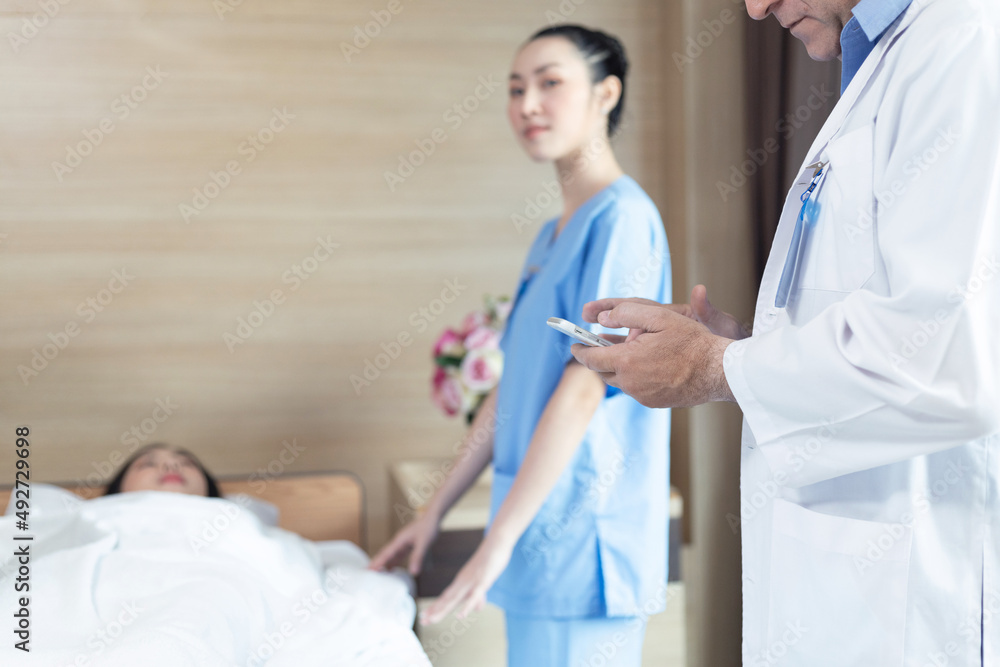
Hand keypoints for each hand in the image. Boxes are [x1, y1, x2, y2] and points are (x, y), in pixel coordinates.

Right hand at [369, 511, 439, 575]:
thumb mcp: (424, 544)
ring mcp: (402, 543)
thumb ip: (417, 557)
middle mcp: (398, 542)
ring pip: (391, 556)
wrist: (432, 518)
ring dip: (384, 564)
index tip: (368, 570)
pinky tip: (391, 569)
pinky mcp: (408, 545)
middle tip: (367, 573)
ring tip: (376, 574)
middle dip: (376, 563)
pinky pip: (398, 555)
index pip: (385, 554)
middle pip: (385, 554)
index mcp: (399, 541)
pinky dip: (393, 562)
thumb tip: (413, 573)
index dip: (377, 562)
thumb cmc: (428, 528)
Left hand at [419, 535, 512, 624]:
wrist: (496, 543)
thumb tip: (478, 609)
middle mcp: (463, 582)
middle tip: (422, 620)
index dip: (436, 606)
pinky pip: (473, 597)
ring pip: (455, 599)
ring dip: (442, 610)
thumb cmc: (491, 560)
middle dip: (434, 611)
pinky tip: (460, 617)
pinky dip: (466, 607)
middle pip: (447, 599)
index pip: (446, 596)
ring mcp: (471, 582)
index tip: (425, 615)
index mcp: (462, 581)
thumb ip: (480, 596)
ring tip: (432, 620)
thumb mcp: (484, 581)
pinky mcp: (482, 582)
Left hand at [571, 293, 736, 408]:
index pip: (591, 358)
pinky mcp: (653, 402)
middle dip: (601, 357)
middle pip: (603, 371)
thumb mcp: (660, 317)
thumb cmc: (692, 342)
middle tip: (604, 343)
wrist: (718, 371)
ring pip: (620, 380)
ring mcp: (641, 395)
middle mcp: (630, 382)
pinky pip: (635, 388)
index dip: (580, 350)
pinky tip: (651, 363)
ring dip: (621, 366)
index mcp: (627, 361)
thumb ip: (627, 314)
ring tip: (634, 350)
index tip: (574, 344)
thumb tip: (602, 319)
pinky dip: (636, 376)